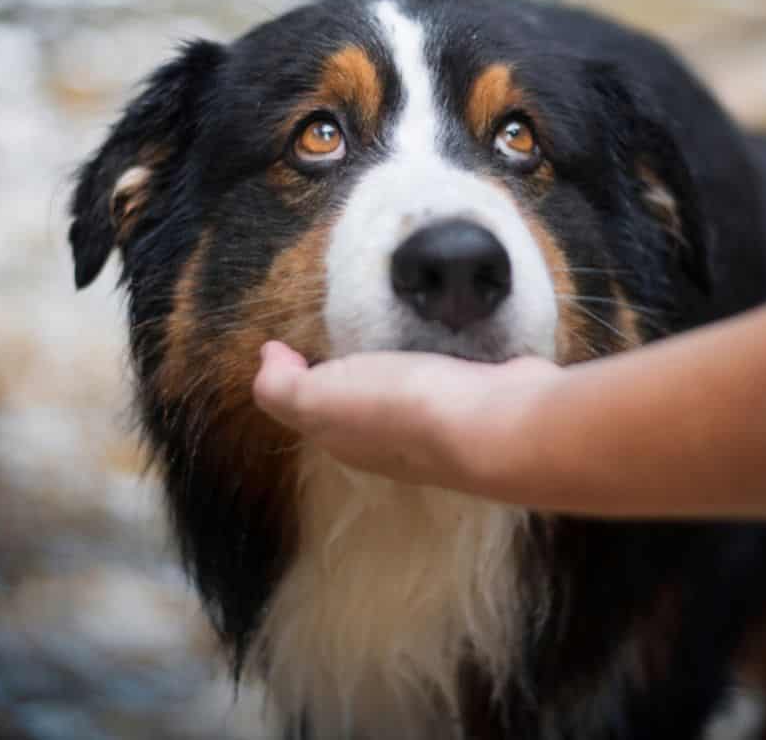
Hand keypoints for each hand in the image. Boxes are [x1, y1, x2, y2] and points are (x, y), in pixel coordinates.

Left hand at [253, 340, 562, 492]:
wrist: (499, 424)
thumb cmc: (403, 409)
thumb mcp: (320, 399)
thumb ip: (282, 388)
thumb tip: (267, 362)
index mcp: (346, 439)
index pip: (309, 408)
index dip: (293, 375)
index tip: (288, 340)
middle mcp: (388, 441)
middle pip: (354, 403)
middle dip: (338, 372)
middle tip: (332, 330)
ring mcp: (438, 424)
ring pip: (400, 390)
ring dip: (389, 362)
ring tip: (383, 325)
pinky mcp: (476, 399)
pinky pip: (442, 373)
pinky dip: (430, 355)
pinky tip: (436, 333)